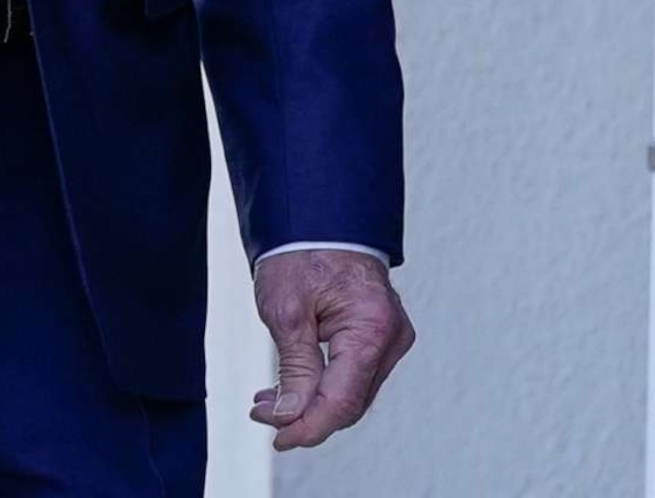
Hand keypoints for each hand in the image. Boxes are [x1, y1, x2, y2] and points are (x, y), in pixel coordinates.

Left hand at [250, 250, 415, 450]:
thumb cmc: (300, 252)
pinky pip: (355, 374)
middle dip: (305, 416)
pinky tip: (289, 388)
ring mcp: (391, 338)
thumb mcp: (285, 310)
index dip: (308, 427)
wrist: (318, 217)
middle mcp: (392, 338)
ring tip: (267, 402)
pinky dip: (323, 385)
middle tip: (263, 416)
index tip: (277, 437)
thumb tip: (290, 416)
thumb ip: (294, 368)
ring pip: (352, 392)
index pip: (342, 401)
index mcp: (372, 329)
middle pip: (350, 402)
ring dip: (311, 403)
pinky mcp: (381, 336)